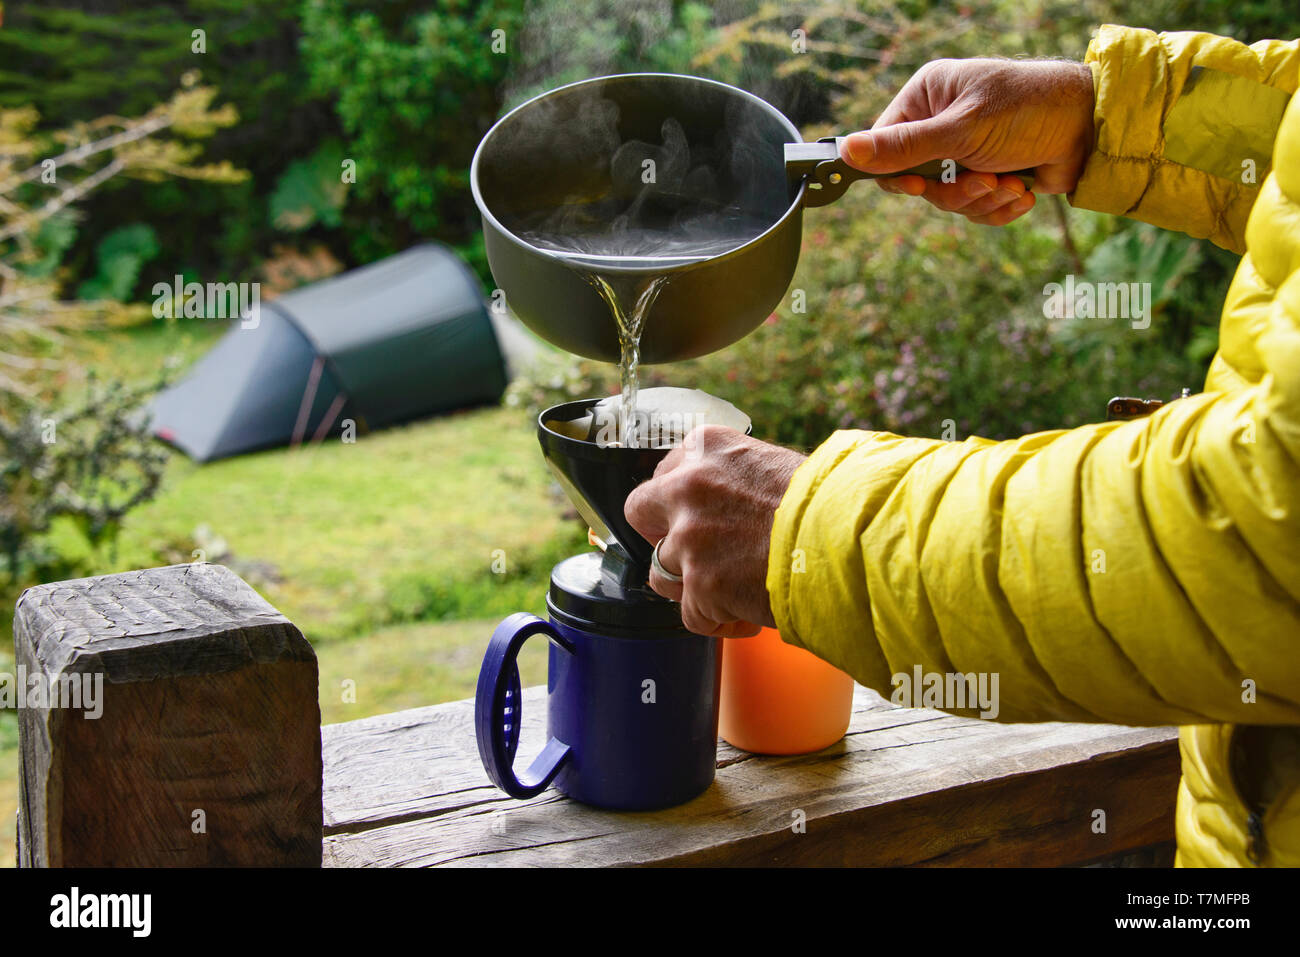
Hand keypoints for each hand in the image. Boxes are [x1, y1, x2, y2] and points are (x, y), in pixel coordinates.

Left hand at [624, 426, 806, 637]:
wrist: (848, 537)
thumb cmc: (825, 502)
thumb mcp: (772, 465)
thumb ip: (732, 478)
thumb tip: (722, 502)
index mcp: (705, 449)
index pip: (664, 473)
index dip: (678, 502)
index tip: (696, 517)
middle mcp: (687, 487)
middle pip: (640, 513)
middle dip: (660, 535)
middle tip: (694, 552)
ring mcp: (690, 537)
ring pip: (662, 572)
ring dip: (692, 585)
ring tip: (732, 587)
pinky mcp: (701, 584)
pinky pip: (692, 615)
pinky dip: (718, 620)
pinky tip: (747, 613)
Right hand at [840, 58, 1094, 224]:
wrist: (1091, 128)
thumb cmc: (1027, 110)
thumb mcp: (959, 130)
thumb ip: (903, 146)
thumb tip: (846, 151)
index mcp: (927, 99)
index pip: (886, 145)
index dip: (898, 174)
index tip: (919, 186)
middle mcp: (942, 124)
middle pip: (918, 182)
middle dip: (956, 191)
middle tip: (984, 180)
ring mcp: (966, 152)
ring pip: (949, 201)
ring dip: (983, 201)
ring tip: (1011, 183)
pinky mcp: (990, 176)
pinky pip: (976, 210)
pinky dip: (1000, 207)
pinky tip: (1023, 190)